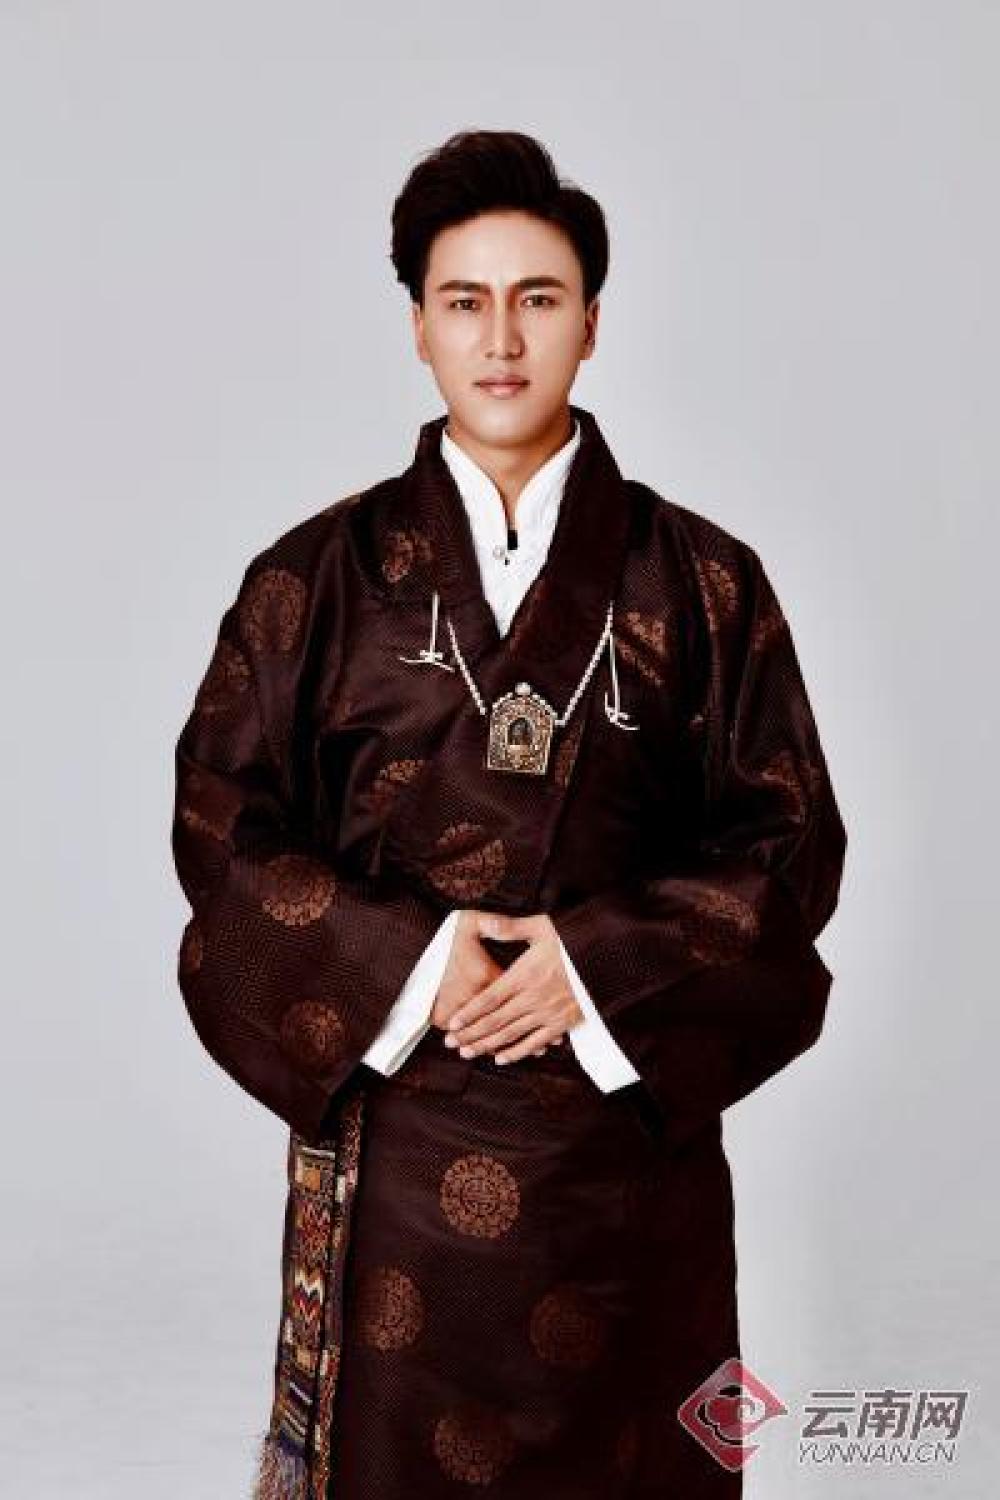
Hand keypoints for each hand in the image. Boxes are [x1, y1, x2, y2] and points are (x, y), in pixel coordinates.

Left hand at [443, 912, 583, 1065]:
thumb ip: (512, 928)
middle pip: (495, 1020)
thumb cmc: (575, 941)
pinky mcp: (563, 1024)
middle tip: (450, 1043)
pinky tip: (501, 1059)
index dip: (469, 1012)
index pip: (490, 997)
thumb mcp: (544, 927)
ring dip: (487, 1045)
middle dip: (471, 1033)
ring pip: (511, 1034)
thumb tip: (486, 922)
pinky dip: (517, 1052)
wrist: (610, 960)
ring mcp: (548, 1013)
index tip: (452, 1023)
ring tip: (467, 1053)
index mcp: (525, 974)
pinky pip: (536, 1042)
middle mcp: (533, 997)